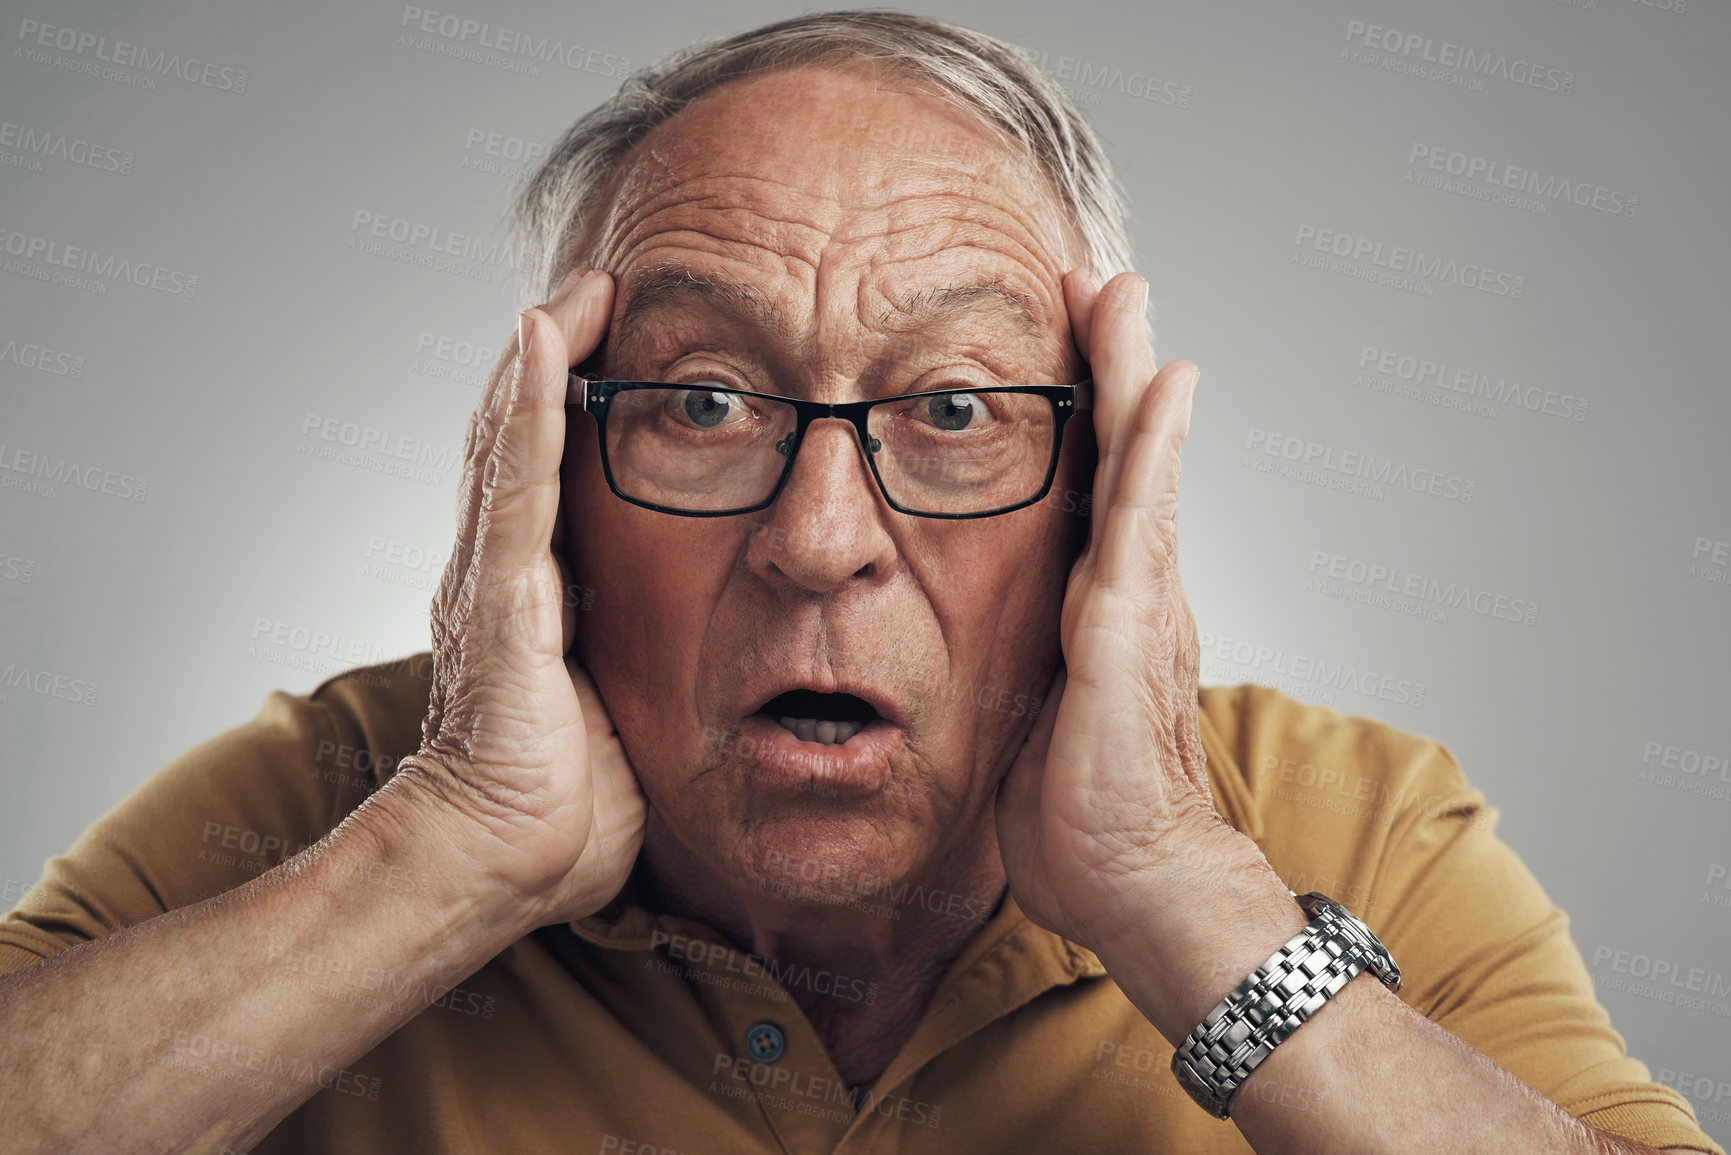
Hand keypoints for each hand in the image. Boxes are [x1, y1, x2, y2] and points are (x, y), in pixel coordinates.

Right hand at [386, 268, 647, 927]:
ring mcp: (493, 578)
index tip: (612, 351)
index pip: (546, 478)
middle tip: (596, 287)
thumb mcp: (619, 713)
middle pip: (521, 439)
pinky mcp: (501, 595)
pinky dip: (532, 402)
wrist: (499, 867)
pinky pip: (521, 479)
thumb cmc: (560, 811)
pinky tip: (546, 336)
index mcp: (529, 599)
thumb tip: (698, 652)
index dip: (569, 408)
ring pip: (513, 440)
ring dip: (544, 357)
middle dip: (555, 358)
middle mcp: (499, 574)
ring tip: (577, 285)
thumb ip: (636, 664)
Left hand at [995, 270, 1289, 969]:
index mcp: (1102, 608)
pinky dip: (1153, 449)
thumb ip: (1021, 658)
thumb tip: (981, 638)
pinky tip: (1163, 387)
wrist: (1132, 882)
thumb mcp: (1031, 713)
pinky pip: (1141, 523)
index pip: (1094, 489)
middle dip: (1113, 363)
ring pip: (1137, 467)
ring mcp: (1139, 605)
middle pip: (1123, 455)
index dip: (1086, 413)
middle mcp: (1131, 590)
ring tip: (1125, 294)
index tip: (1068, 338)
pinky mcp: (1128, 632)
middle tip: (1105, 277)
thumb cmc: (1078, 813)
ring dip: (1131, 375)